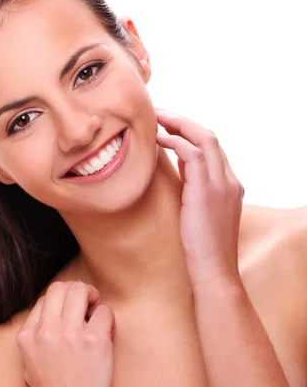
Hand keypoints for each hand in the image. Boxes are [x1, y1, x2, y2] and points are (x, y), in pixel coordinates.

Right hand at [15, 280, 114, 386]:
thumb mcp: (28, 364)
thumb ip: (35, 337)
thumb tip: (50, 314)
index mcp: (27, 337)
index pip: (44, 299)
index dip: (61, 302)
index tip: (71, 314)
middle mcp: (45, 332)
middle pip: (60, 287)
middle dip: (76, 290)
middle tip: (88, 303)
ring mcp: (69, 335)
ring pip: (79, 290)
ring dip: (91, 296)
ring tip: (96, 310)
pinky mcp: (93, 341)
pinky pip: (104, 311)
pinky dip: (106, 316)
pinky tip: (106, 332)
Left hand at [155, 108, 244, 289]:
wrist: (214, 272)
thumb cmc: (202, 250)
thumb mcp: (199, 215)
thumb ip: (193, 192)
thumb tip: (177, 176)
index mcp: (229, 186)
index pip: (212, 149)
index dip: (189, 134)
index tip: (167, 127)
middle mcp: (230, 180)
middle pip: (210, 136)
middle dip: (183, 121)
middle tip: (159, 113)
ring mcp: (222, 184)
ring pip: (204, 138)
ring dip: (178, 124)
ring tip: (155, 118)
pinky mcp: (209, 190)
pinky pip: (194, 153)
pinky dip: (176, 141)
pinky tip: (157, 138)